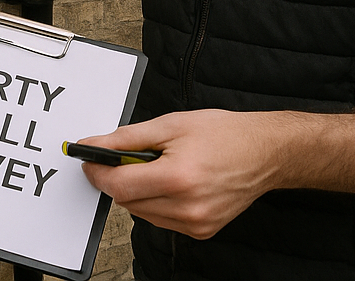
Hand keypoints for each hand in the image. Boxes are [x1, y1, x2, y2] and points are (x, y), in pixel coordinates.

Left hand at [78, 108, 354, 239]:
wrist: (266, 152)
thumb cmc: (223, 133)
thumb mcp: (171, 124)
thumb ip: (127, 138)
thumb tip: (94, 146)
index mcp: (178, 177)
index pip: (118, 185)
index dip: (97, 172)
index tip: (88, 159)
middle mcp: (187, 207)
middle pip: (127, 200)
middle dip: (120, 177)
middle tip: (131, 155)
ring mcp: (196, 223)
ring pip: (142, 212)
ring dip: (139, 190)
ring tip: (162, 166)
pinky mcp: (202, 231)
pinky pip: (162, 219)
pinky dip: (158, 201)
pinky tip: (177, 181)